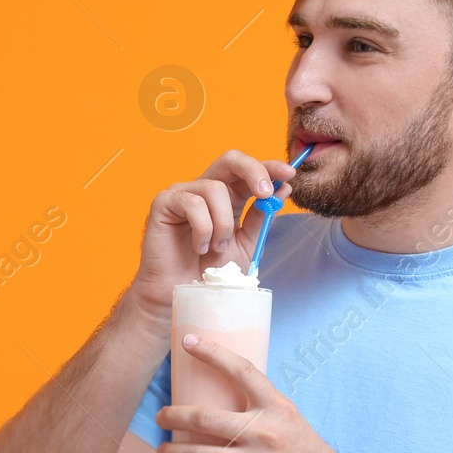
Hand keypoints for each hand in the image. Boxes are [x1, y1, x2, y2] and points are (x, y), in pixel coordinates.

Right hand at [129, 149, 297, 320]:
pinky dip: (203, 229)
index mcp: (228, 197)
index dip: (269, 167)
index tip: (289, 173)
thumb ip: (262, 217)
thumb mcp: (247, 244)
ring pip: (214, 188)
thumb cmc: (212, 272)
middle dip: (253, 171)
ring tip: (217, 248)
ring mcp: (183, 194)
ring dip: (223, 223)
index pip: (248, 171)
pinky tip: (199, 247)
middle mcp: (205, 190)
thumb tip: (283, 188)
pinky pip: (192, 203)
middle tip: (264, 193)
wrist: (185, 292)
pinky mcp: (164, 203)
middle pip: (230, 160)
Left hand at [154, 333, 361, 452]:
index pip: (241, 371)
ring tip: (162, 450)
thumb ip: (259, 406)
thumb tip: (221, 389)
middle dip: (174, 416)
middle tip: (161, 416)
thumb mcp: (288, 419)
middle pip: (205, 418)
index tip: (188, 341)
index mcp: (276, 408)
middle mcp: (265, 434)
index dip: (212, 353)